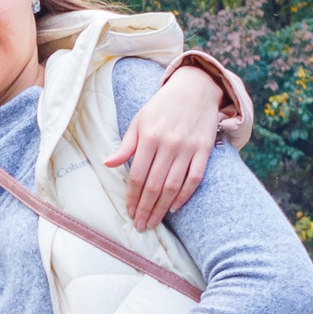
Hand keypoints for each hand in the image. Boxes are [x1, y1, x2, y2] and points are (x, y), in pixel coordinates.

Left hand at [108, 66, 224, 229]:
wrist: (196, 88)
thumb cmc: (162, 107)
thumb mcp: (139, 120)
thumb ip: (126, 145)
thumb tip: (108, 164)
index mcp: (149, 137)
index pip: (137, 176)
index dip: (132, 197)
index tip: (129, 212)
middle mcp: (169, 144)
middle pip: (154, 185)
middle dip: (145, 209)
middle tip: (140, 225)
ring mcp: (188, 148)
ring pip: (173, 186)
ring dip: (162, 208)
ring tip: (153, 222)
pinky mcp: (205, 149)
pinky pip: (195, 178)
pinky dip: (185, 195)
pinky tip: (174, 207)